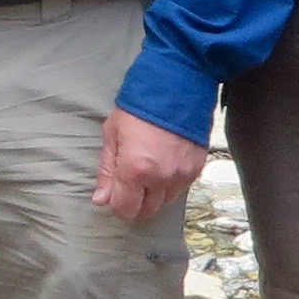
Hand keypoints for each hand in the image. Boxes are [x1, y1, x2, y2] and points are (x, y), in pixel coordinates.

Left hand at [93, 109, 207, 221]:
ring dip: (153, 195)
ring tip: (148, 173)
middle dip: (135, 203)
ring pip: (164, 203)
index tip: (115, 194)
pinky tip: (163, 166)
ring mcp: (181, 175)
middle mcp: (161, 178)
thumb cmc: (139, 107)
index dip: (117, 204)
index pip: (125, 209)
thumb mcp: (113, 134)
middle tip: (130, 185)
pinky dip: (170, 185)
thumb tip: (101, 199)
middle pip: (146, 211)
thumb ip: (107, 171)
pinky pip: (180, 190)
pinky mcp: (196, 169)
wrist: (177, 87)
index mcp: (135, 170)